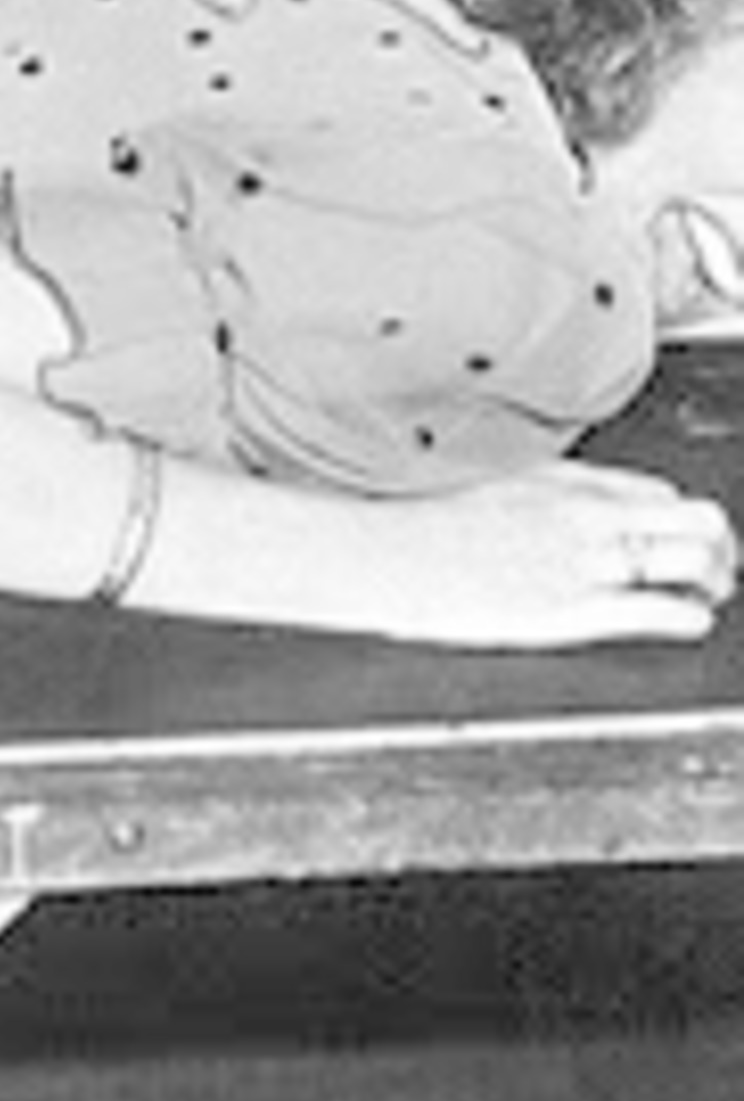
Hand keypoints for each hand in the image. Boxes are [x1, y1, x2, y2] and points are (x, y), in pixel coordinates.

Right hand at [373, 460, 734, 647]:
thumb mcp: (490, 492)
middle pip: (694, 517)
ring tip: (705, 595)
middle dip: (716, 544)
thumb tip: (562, 518)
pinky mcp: (578, 606)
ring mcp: (585, 560)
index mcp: (561, 481)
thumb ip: (539, 501)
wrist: (389, 554)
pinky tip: (688, 620)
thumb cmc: (423, 530)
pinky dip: (691, 616)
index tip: (677, 538)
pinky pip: (665, 608)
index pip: (656, 490)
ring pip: (695, 559)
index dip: (677, 517)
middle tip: (712, 567)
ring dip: (714, 579)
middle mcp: (585, 515)